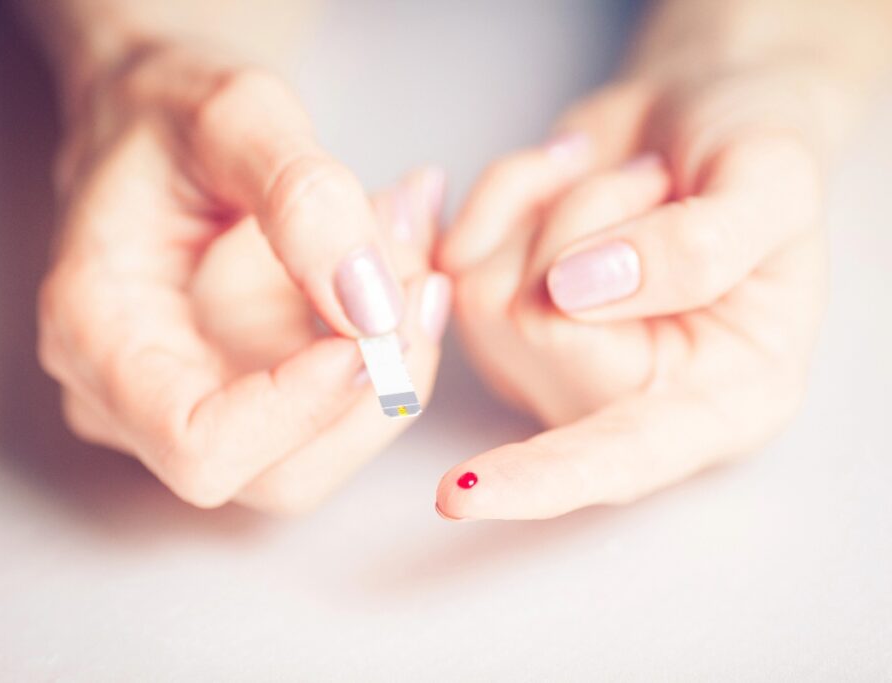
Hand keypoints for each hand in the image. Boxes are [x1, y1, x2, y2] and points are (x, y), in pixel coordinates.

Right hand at [38, 47, 449, 512]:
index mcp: (96, 332)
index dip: (298, 411)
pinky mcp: (247, 399)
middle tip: (420, 268)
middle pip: (278, 474)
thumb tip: (373, 308)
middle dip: (374, 387)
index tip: (374, 324)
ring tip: (414, 248)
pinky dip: (391, 351)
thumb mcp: (236, 114)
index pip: (195, 445)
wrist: (157, 122)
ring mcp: (193, 404)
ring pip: (324, 453)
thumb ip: (303, 201)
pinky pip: (338, 414)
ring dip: (396, 366)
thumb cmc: (170, 111)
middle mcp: (134, 395)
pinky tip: (404, 264)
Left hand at [436, 62, 830, 519]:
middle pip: (535, 329)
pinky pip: (456, 250)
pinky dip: (509, 191)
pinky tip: (568, 177)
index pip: (620, 459)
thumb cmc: (753, 152)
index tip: (458, 496)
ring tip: (628, 187)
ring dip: (554, 203)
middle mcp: (618, 400)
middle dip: (588, 221)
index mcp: (717, 400)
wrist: (702, 112)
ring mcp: (546, 361)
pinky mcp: (495, 313)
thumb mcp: (773, 183)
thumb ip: (699, 248)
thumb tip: (574, 292)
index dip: (543, 477)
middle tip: (656, 184)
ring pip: (486, 289)